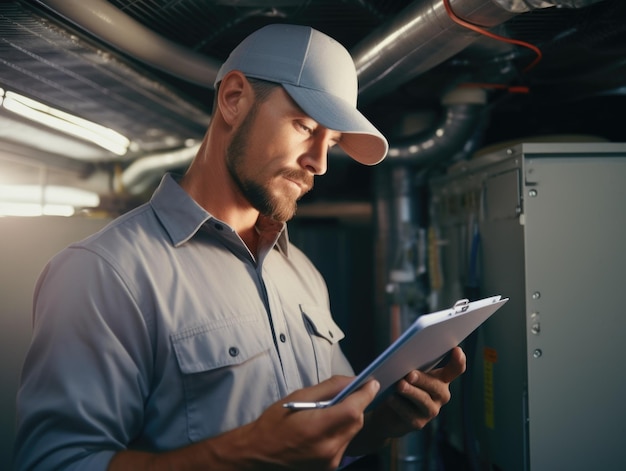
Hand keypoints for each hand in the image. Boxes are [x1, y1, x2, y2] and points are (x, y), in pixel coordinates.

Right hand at [236, 375, 379, 469]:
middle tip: (348, 395)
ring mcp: (330, 462)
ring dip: (347, 420)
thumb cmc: (273, 425)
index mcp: (317, 429)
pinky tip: (324, 429)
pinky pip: (344, 445)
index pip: (353, 410)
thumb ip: (328, 388)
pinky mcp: (329, 469)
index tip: (372, 383)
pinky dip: (340, 433)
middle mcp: (328, 449)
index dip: (366, 394)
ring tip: (328, 414)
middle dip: (357, 406)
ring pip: (351, 434)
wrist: (256, 456)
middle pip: (356, 422)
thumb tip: (351, 380)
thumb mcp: (297, 398)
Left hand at [370, 346, 466, 437]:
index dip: (458, 361)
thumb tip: (402, 351)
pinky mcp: (418, 423)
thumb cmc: (398, 384)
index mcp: (440, 378)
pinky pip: (410, 415)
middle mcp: (440, 395)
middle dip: (423, 379)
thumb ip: (408, 361)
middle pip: (436, 386)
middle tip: (410, 374)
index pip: (455, 369)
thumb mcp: (404, 371)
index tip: (457, 350)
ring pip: (424, 401)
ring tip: (399, 385)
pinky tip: (391, 398)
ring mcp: (431, 410)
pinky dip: (399, 405)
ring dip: (411, 392)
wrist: (387, 413)